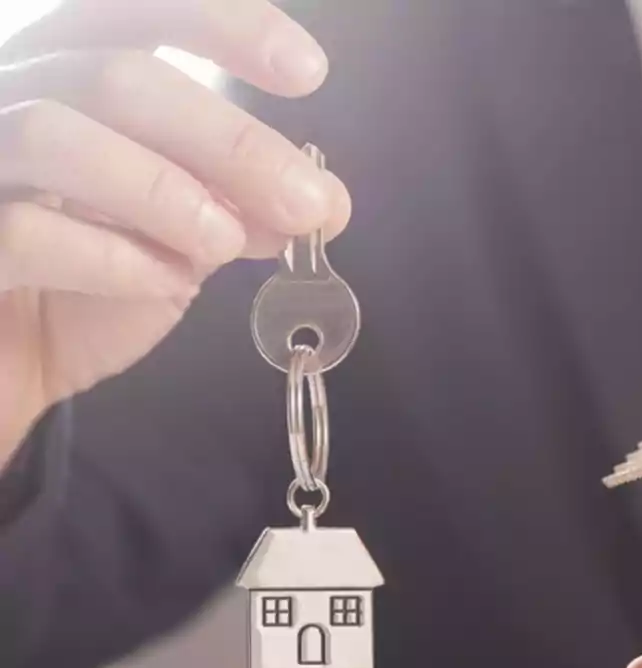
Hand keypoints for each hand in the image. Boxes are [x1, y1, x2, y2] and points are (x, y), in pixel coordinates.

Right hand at [0, 0, 352, 465]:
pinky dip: (112, 256)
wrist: (10, 372)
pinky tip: (170, 282)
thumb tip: (324, 199)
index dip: (221, 26)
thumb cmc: (88, 293)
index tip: (307, 73)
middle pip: (115, 77)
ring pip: (53, 133)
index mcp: (68, 80)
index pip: (133, 11)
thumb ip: (239, 210)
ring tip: (227, 244)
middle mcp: (9, 100)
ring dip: (164, 190)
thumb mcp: (180, 247)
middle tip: (304, 204)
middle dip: (228, 140)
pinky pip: (23, 229)